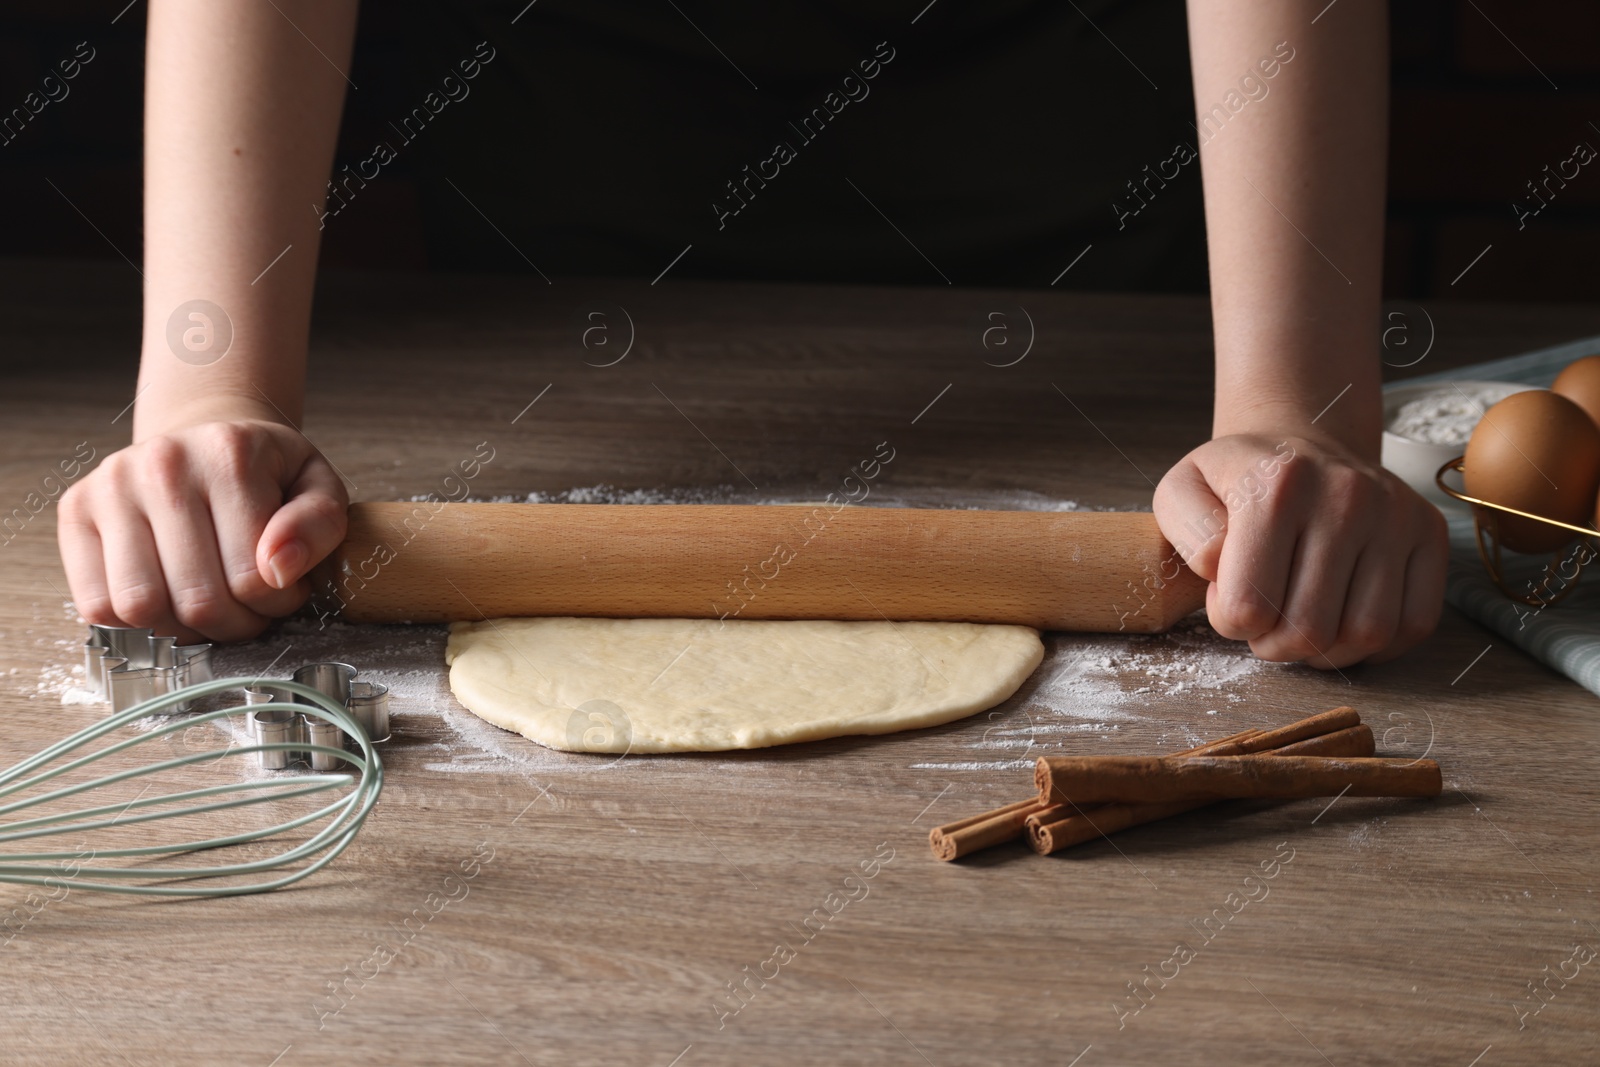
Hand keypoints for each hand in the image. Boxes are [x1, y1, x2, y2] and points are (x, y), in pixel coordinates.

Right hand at [59, 410, 347, 642]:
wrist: (204, 440)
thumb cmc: (266, 472)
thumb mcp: (317, 485)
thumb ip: (319, 524)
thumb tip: (280, 569)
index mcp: (228, 456)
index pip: (252, 577)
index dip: (277, 603)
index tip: (284, 590)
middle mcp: (161, 465)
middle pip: (197, 599)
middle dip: (234, 624)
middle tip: (250, 609)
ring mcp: (110, 487)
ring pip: (141, 608)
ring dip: (183, 629)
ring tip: (208, 606)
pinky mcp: (75, 510)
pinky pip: (96, 605)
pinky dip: (135, 622)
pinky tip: (166, 598)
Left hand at [1152, 432, 1447, 668]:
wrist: (1299, 447)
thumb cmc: (1237, 481)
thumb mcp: (1182, 491)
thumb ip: (1188, 534)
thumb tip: (1221, 571)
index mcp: (1276, 485)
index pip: (1248, 606)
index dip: (1230, 622)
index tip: (1229, 598)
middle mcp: (1346, 495)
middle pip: (1310, 630)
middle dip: (1276, 645)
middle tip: (1265, 622)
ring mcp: (1395, 513)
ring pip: (1366, 634)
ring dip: (1326, 651)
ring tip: (1300, 622)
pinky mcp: (1429, 532)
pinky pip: (1413, 623)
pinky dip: (1376, 643)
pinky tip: (1342, 621)